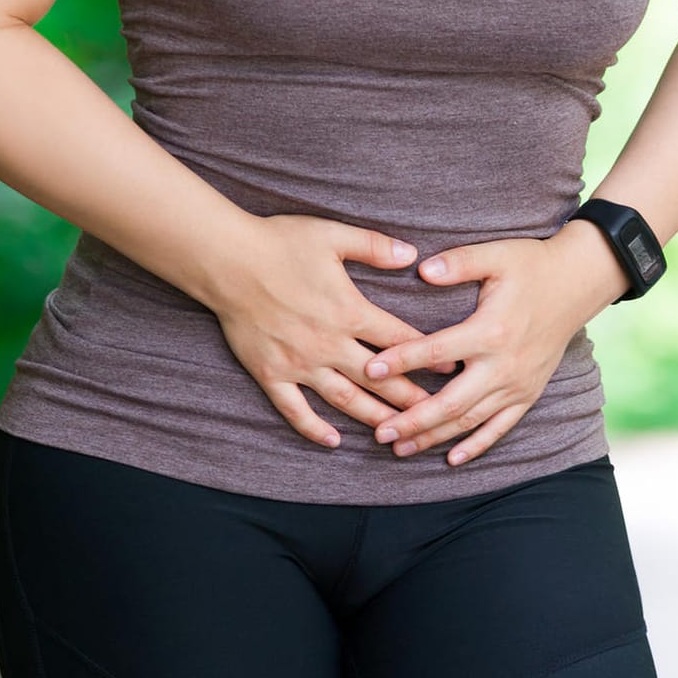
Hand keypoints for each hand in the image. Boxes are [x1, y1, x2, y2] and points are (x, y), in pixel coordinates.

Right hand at [210, 213, 459, 448]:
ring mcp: (300, 363)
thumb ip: (374, 247)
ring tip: (399, 434)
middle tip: (438, 415)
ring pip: (345, 400)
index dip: (428, 355)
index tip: (451, 370)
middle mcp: (328, 344)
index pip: (399, 340)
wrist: (226, 261)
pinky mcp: (272, 374)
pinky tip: (334, 442)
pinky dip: (314, 429)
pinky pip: (295, 410)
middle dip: (411, 398)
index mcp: (349, 311)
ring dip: (374, 418)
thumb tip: (413, 255)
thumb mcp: (332, 235)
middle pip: (380, 379)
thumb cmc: (279, 243)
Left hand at [358, 233, 602, 465]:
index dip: (402, 361)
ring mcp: (518, 385)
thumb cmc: (531, 265)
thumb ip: (459, 263)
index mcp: (491, 331)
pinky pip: (500, 427)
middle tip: (380, 432)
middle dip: (413, 420)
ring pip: (470, 420)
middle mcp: (504, 365)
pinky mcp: (528, 393)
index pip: (437, 352)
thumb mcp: (496, 255)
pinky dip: (476, 445)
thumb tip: (421, 270)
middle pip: (451, 402)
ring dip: (434, 437)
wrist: (578, 283)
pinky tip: (451, 459)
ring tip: (400, 448)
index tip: (370, 369)